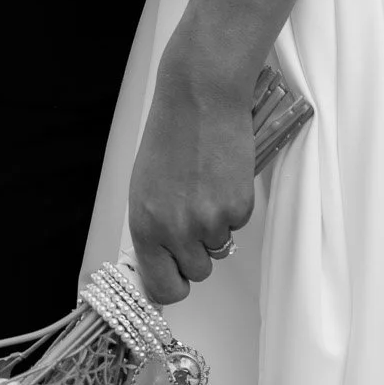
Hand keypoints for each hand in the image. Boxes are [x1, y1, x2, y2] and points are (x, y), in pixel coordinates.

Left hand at [129, 43, 255, 306]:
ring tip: (207, 185)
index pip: (162, 288)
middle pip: (196, 273)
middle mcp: (175, 231)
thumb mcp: (145, 186)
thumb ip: (152, 228)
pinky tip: (223, 174)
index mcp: (145, 226)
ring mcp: (209, 221)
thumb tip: (163, 260)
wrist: (201, 95)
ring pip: (219, 247)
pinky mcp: (238, 206)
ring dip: (216, 225)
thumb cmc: (170, 134)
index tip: (177, 276)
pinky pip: (239, 222)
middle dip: (198, 251)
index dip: (173, 285)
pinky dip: (234, 204)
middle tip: (196, 215)